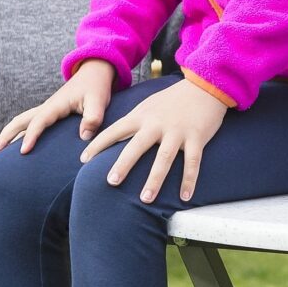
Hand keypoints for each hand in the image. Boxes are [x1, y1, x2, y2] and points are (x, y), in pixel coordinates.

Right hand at [0, 60, 116, 154]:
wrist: (94, 72)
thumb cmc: (96, 87)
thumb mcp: (99, 101)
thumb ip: (93, 118)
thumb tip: (83, 137)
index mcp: (56, 105)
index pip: (38, 122)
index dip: (30, 136)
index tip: (23, 152)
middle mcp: (46, 107)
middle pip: (19, 121)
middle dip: (4, 137)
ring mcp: (45, 110)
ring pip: (20, 122)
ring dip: (7, 136)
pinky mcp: (49, 113)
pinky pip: (28, 125)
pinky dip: (17, 135)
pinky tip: (15, 147)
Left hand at [81, 76, 231, 201]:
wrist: (204, 86)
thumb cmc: (173, 100)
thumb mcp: (148, 106)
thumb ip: (133, 121)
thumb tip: (114, 137)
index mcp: (142, 116)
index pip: (115, 130)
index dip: (98, 145)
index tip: (83, 160)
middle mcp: (157, 124)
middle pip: (137, 146)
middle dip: (123, 164)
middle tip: (111, 182)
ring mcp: (177, 131)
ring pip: (164, 158)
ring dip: (154, 180)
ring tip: (145, 200)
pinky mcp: (197, 137)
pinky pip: (193, 162)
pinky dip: (189, 180)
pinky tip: (185, 197)